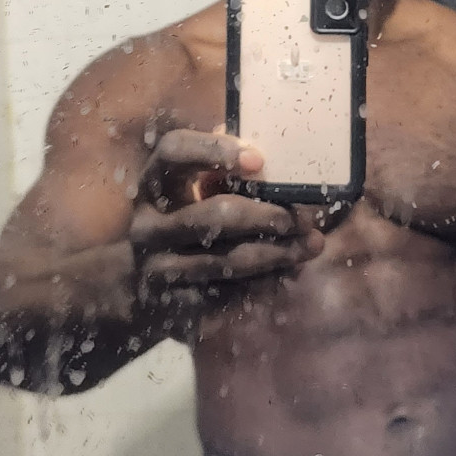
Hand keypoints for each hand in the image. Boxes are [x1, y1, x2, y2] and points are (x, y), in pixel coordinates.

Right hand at [129, 128, 323, 323]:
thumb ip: (222, 171)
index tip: (258, 160)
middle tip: (304, 217)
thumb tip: (269, 158)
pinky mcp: (176, 305)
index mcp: (153, 184)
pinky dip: (265, 282)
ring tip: (312, 244)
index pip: (173, 151)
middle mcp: (148, 226)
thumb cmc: (185, 221)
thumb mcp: (191, 191)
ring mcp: (158, 269)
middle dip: (266, 216)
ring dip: (277, 253)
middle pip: (212, 216)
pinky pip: (230, 295)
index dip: (213, 150)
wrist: (143, 287)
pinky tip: (289, 270)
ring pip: (227, 261)